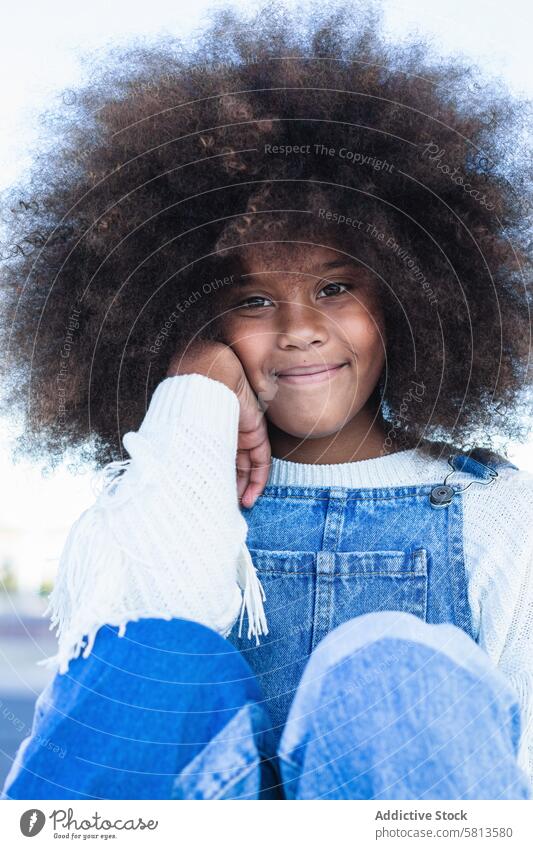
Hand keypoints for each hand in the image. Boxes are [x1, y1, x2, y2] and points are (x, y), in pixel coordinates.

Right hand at [167, 341, 270, 507]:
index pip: (212, 459)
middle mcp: (225, 432)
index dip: (210, 480)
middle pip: (229, 465)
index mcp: (206, 431)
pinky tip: (250, 497)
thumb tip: (143, 471)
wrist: (208, 376)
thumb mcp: (177, 426)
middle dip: (227, 488)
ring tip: (238, 507)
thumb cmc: (187, 398)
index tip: (204, 499)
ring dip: (243, 488)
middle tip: (222, 508)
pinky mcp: (255, 432)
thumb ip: (169, 445)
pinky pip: (261, 461)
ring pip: (246, 466)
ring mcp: (242, 431)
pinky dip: (257, 480)